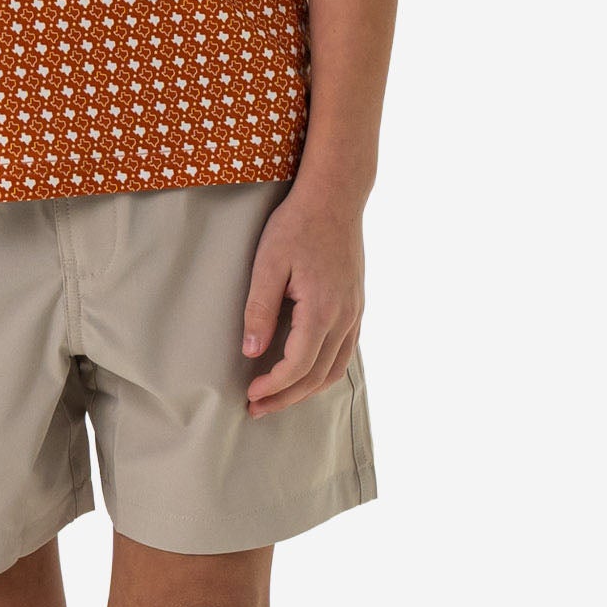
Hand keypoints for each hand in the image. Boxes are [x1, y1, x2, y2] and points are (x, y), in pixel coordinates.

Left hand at [240, 186, 364, 417]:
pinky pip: (345, 351)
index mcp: (322, 311)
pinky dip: (324, 370)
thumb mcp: (268, 263)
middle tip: (257, 409)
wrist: (335, 197)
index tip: (249, 395)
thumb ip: (260, 309)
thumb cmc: (297, 225)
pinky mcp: (356, 304)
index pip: (297, 367)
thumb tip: (251, 352)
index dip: (273, 387)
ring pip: (335, 368)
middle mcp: (344, 318)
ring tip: (279, 397)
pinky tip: (306, 371)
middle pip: (317, 376)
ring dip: (306, 389)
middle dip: (286, 397)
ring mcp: (355, 312)